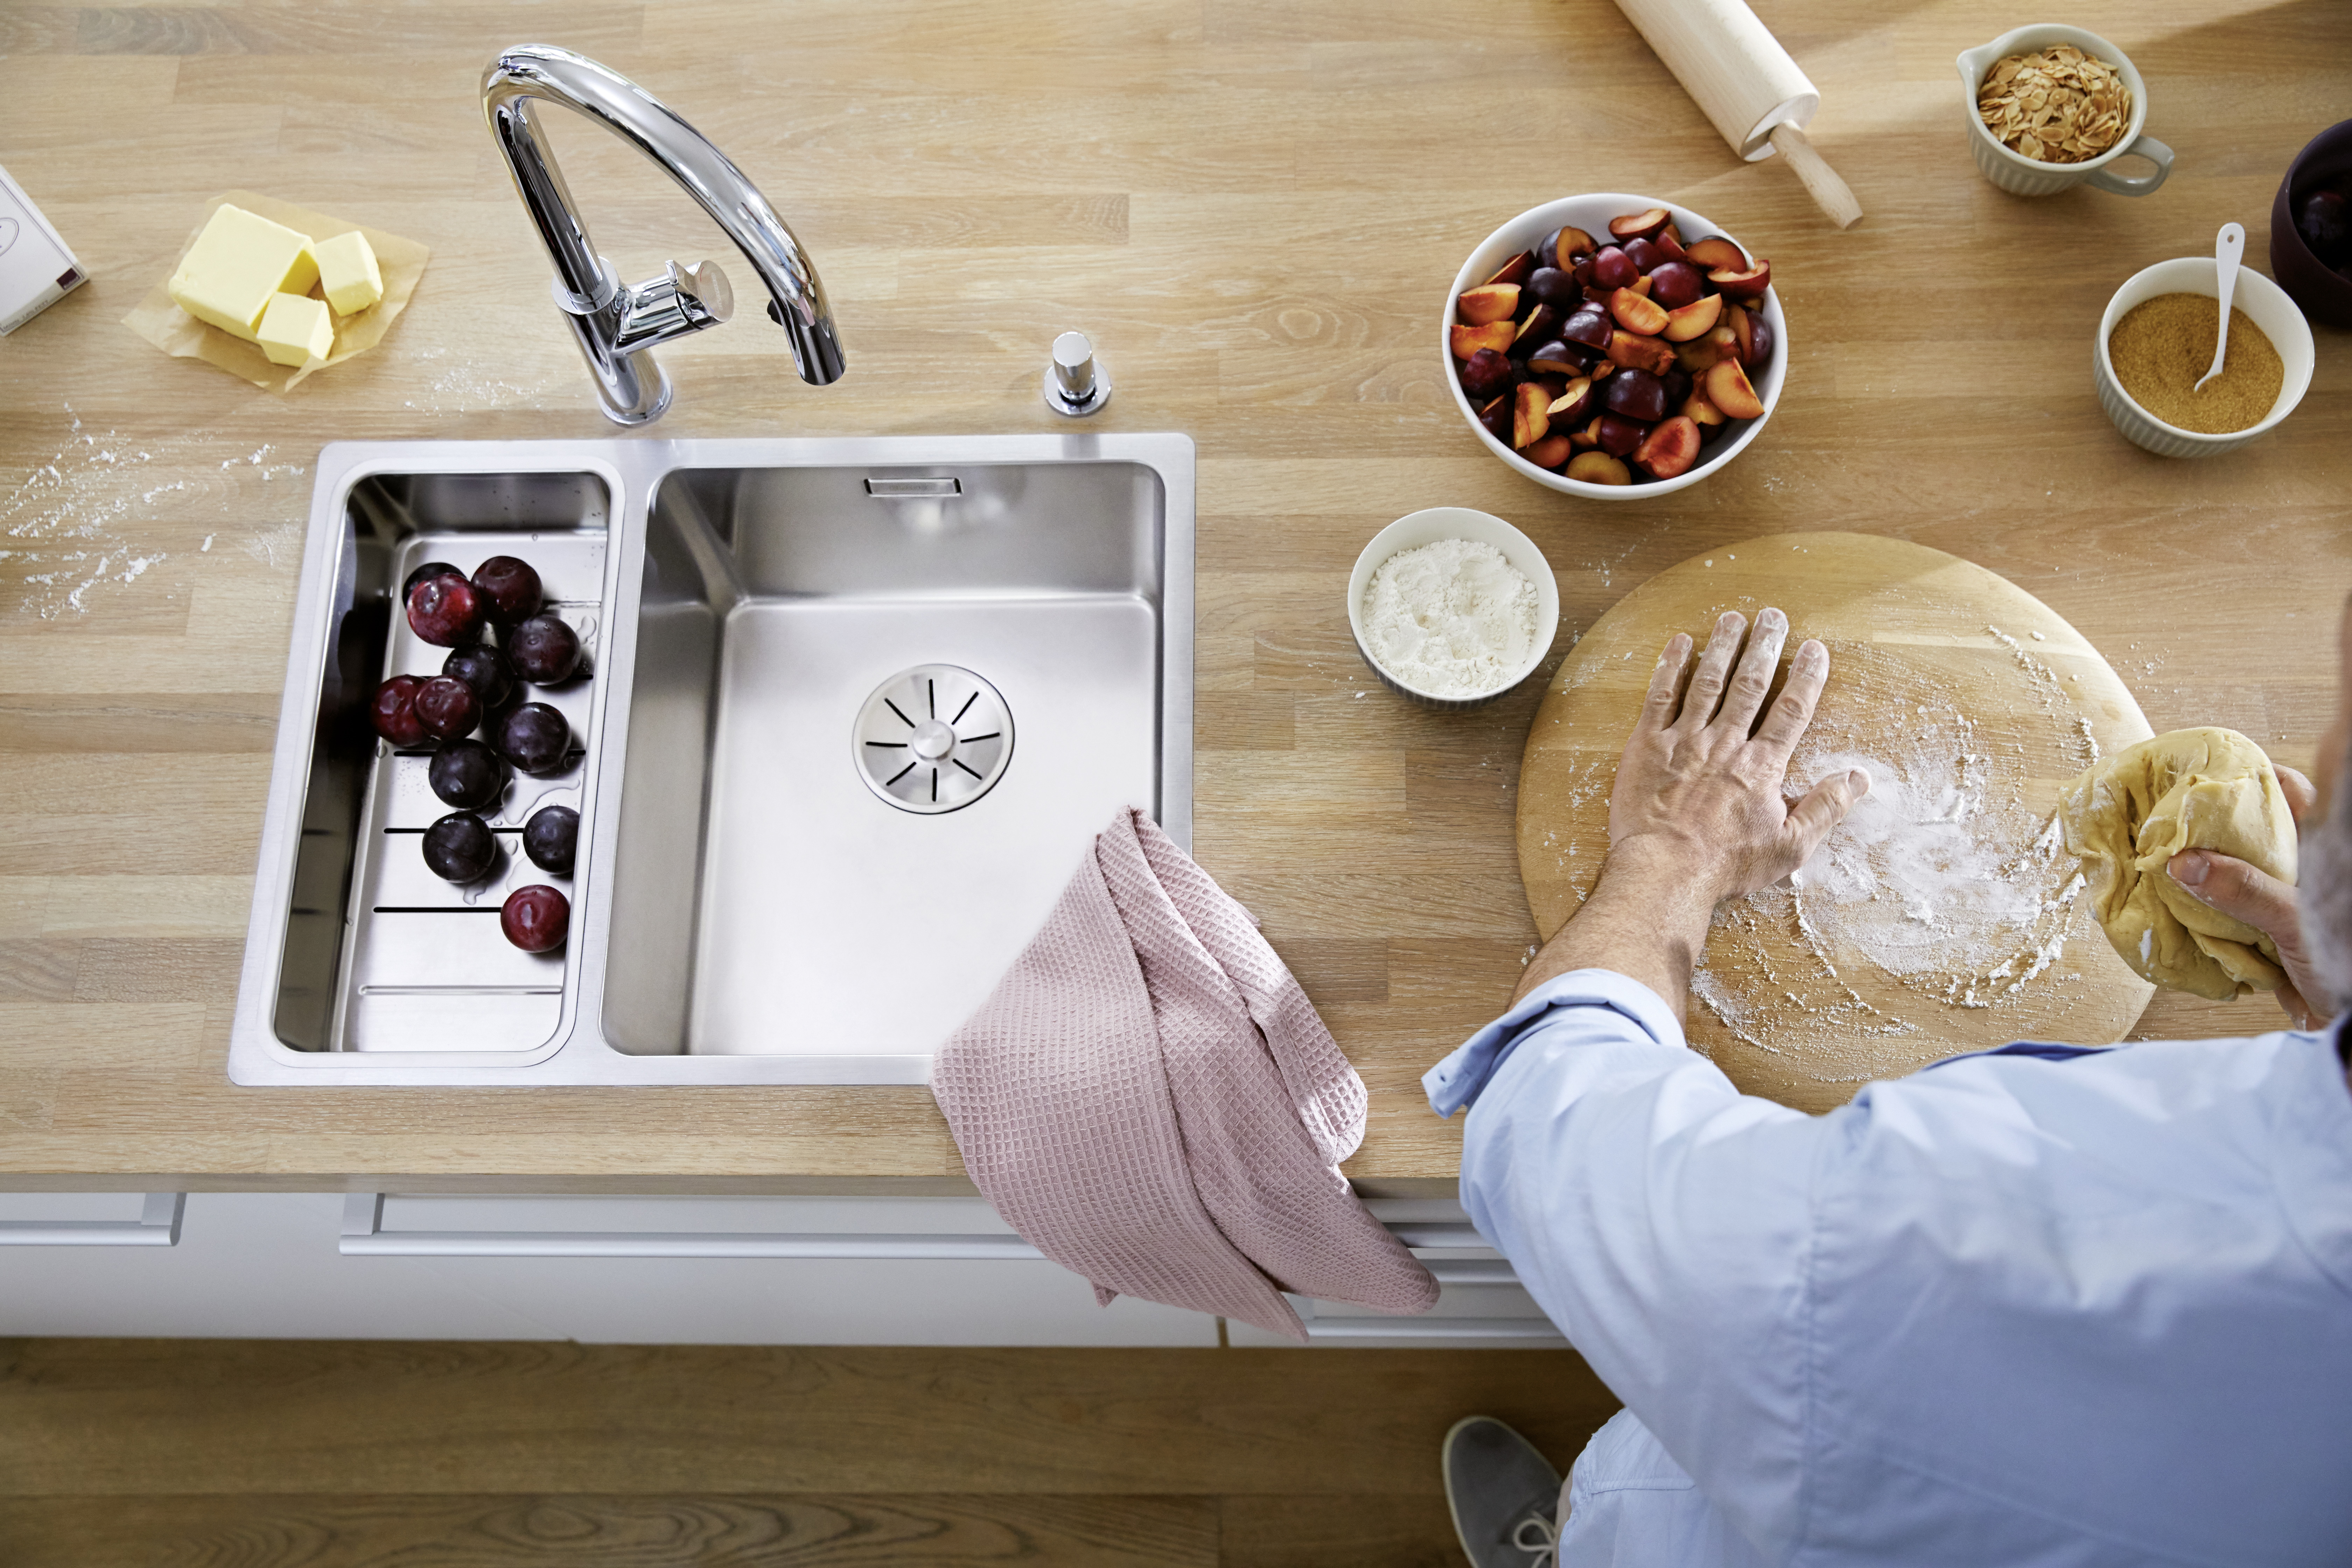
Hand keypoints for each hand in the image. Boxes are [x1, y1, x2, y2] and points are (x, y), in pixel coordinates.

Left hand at [1511, 607, 1864, 1014]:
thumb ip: (1826, 808)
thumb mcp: (1790, 847)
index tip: (1814, 648)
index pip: (1791, 710)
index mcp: (1761, 766)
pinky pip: (1659, 698)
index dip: (1806, 676)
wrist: (1664, 872)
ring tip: (1733, 618)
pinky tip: (1679, 643)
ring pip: (1707, 683)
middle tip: (1773, 616)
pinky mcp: (1646, 747)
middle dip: (1764, 648)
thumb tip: (1861, 778)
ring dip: (1722, 647)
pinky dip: (1669, 668)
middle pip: (1750, 686)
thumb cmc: (1726, 865)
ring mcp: (1683, 741)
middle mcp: (1724, 744)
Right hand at [2168, 765, 2337, 1028]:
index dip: (2246, 776)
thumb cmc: (2345, 959)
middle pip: (2249, 832)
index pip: (2284, 791)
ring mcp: (2281, 900)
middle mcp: (2299, 869)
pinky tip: (2174, 909)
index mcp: (2319, 849)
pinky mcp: (2265, 933)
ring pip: (2233, 872)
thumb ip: (2244, 889)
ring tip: (2159, 862)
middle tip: (2166, 819)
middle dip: (2208, 827)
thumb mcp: (2296, 918)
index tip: (2202, 772)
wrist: (2351, 1018)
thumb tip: (2183, 863)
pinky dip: (2199, 914)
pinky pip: (2224, 915)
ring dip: (2200, 874)